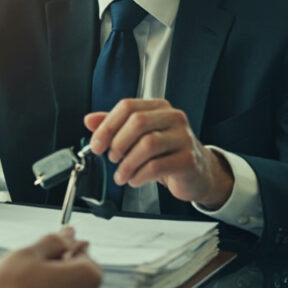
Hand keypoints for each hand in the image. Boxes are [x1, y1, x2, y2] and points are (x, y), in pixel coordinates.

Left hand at [86, 98, 233, 208]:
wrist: (198, 173)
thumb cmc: (166, 153)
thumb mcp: (140, 136)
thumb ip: (115, 126)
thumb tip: (89, 120)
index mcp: (159, 108)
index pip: (128, 107)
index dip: (107, 126)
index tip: (96, 144)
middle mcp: (174, 118)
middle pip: (137, 123)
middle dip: (117, 143)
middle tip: (111, 159)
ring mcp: (184, 138)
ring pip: (147, 145)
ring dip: (127, 164)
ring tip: (122, 175)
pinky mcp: (188, 160)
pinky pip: (157, 167)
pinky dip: (139, 176)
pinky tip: (135, 180)